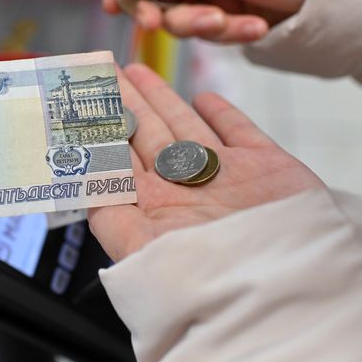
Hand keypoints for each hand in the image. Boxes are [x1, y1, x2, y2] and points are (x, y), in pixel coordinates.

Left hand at [88, 64, 324, 261]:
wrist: (284, 290)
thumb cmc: (208, 280)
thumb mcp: (140, 250)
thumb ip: (109, 215)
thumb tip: (82, 183)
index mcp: (152, 206)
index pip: (116, 157)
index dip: (96, 128)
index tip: (77, 101)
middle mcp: (185, 188)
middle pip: (144, 134)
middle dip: (122, 103)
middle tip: (101, 71)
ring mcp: (225, 176)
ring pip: (184, 126)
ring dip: (160, 99)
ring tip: (136, 73)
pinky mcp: (265, 167)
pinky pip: (238, 131)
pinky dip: (222, 113)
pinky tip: (205, 97)